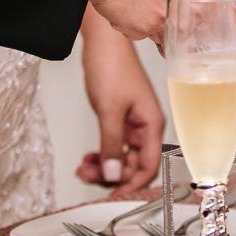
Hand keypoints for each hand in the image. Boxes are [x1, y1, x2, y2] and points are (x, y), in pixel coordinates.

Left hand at [75, 17, 163, 194]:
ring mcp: (132, 122)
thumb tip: (114, 174)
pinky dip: (102, 153)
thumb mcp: (109, 110)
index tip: (113, 194)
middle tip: (89, 175)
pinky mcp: (120, 118)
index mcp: (151, 124)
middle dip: (112, 174)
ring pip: (121, 156)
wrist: (102, 41)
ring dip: (104, 165)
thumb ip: (112, 145)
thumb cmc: (112, 66)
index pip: (149, 166)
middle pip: (133, 165)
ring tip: (84, 167)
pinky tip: (89, 157)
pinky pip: (114, 144)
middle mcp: (145, 126)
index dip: (132, 184)